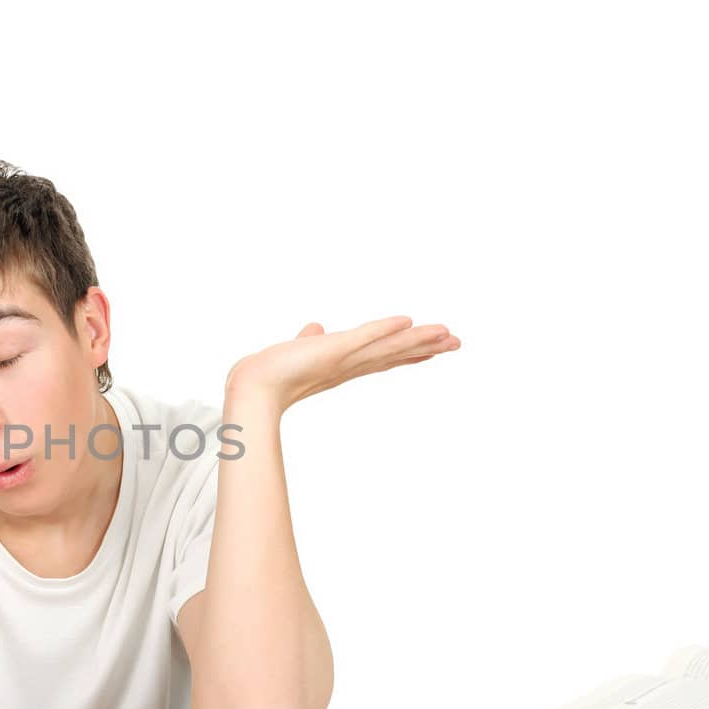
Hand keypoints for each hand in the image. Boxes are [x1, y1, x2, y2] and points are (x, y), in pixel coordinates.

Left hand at [225, 316, 459, 411]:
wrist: (253, 387)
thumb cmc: (269, 374)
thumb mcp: (297, 351)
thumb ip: (310, 340)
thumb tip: (314, 328)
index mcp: (343, 366)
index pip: (382, 357)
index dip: (408, 352)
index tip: (431, 347)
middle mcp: (349, 366)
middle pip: (395, 355)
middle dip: (426, 348)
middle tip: (456, 342)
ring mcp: (343, 359)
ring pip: (390, 347)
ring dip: (419, 340)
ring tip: (448, 335)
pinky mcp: (334, 349)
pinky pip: (365, 337)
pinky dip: (385, 329)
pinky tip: (407, 321)